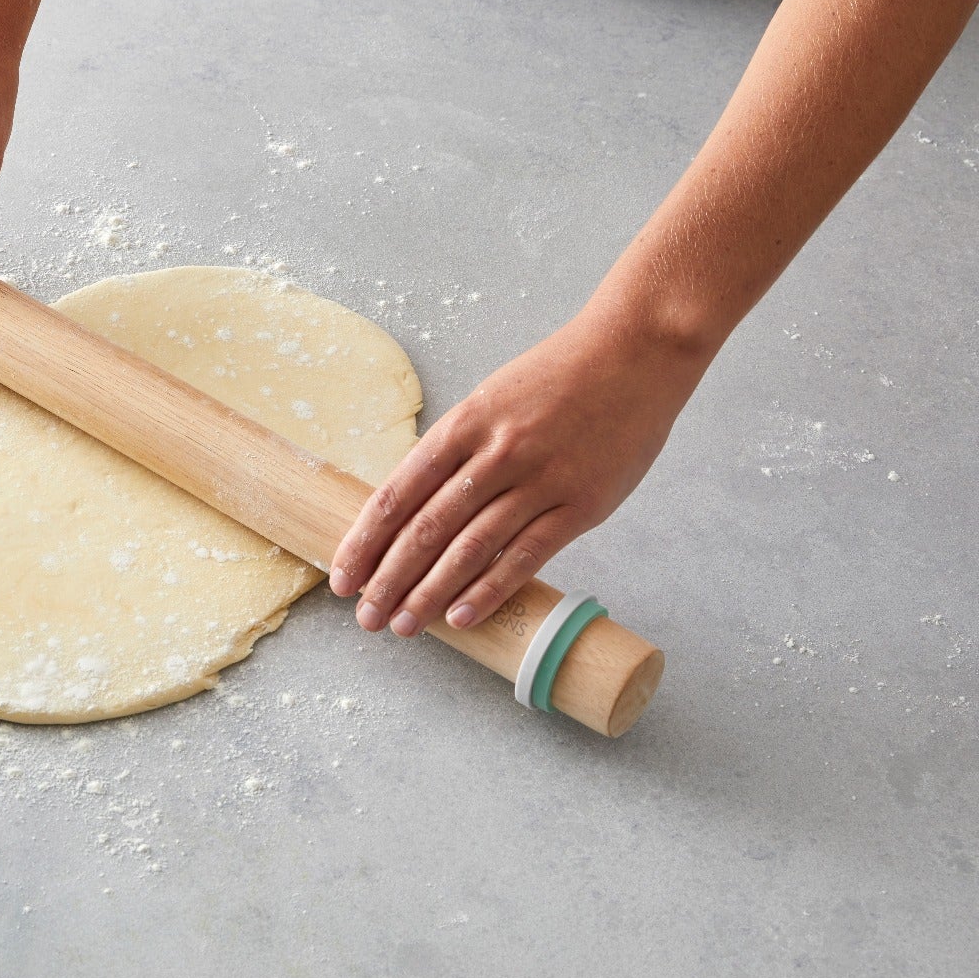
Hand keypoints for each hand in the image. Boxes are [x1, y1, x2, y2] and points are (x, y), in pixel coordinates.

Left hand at [328, 308, 710, 635]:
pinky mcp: (582, 503)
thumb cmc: (559, 377)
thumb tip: (416, 508)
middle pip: (426, 528)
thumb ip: (458, 450)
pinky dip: (490, 590)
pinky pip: (527, 555)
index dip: (365, 541)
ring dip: (430, 594)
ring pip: (470, 549)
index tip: (342, 576)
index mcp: (464, 424)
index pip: (398, 493)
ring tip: (404, 626)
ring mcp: (539, 479)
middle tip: (365, 616)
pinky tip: (462, 616)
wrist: (636, 350)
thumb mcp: (492, 400)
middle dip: (389, 579)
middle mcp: (495, 453)